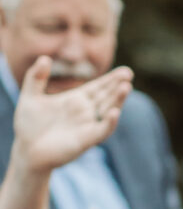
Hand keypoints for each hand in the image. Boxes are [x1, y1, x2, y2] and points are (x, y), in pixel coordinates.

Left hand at [13, 58, 132, 171]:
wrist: (27, 150)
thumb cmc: (29, 126)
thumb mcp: (29, 95)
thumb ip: (36, 76)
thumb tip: (45, 58)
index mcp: (75, 100)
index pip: (98, 87)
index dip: (110, 79)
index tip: (125, 70)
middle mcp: (85, 112)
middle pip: (106, 96)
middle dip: (117, 86)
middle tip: (128, 74)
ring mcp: (87, 126)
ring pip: (107, 111)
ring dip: (117, 100)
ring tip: (126, 87)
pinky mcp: (85, 140)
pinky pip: (101, 131)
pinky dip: (109, 123)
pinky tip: (114, 112)